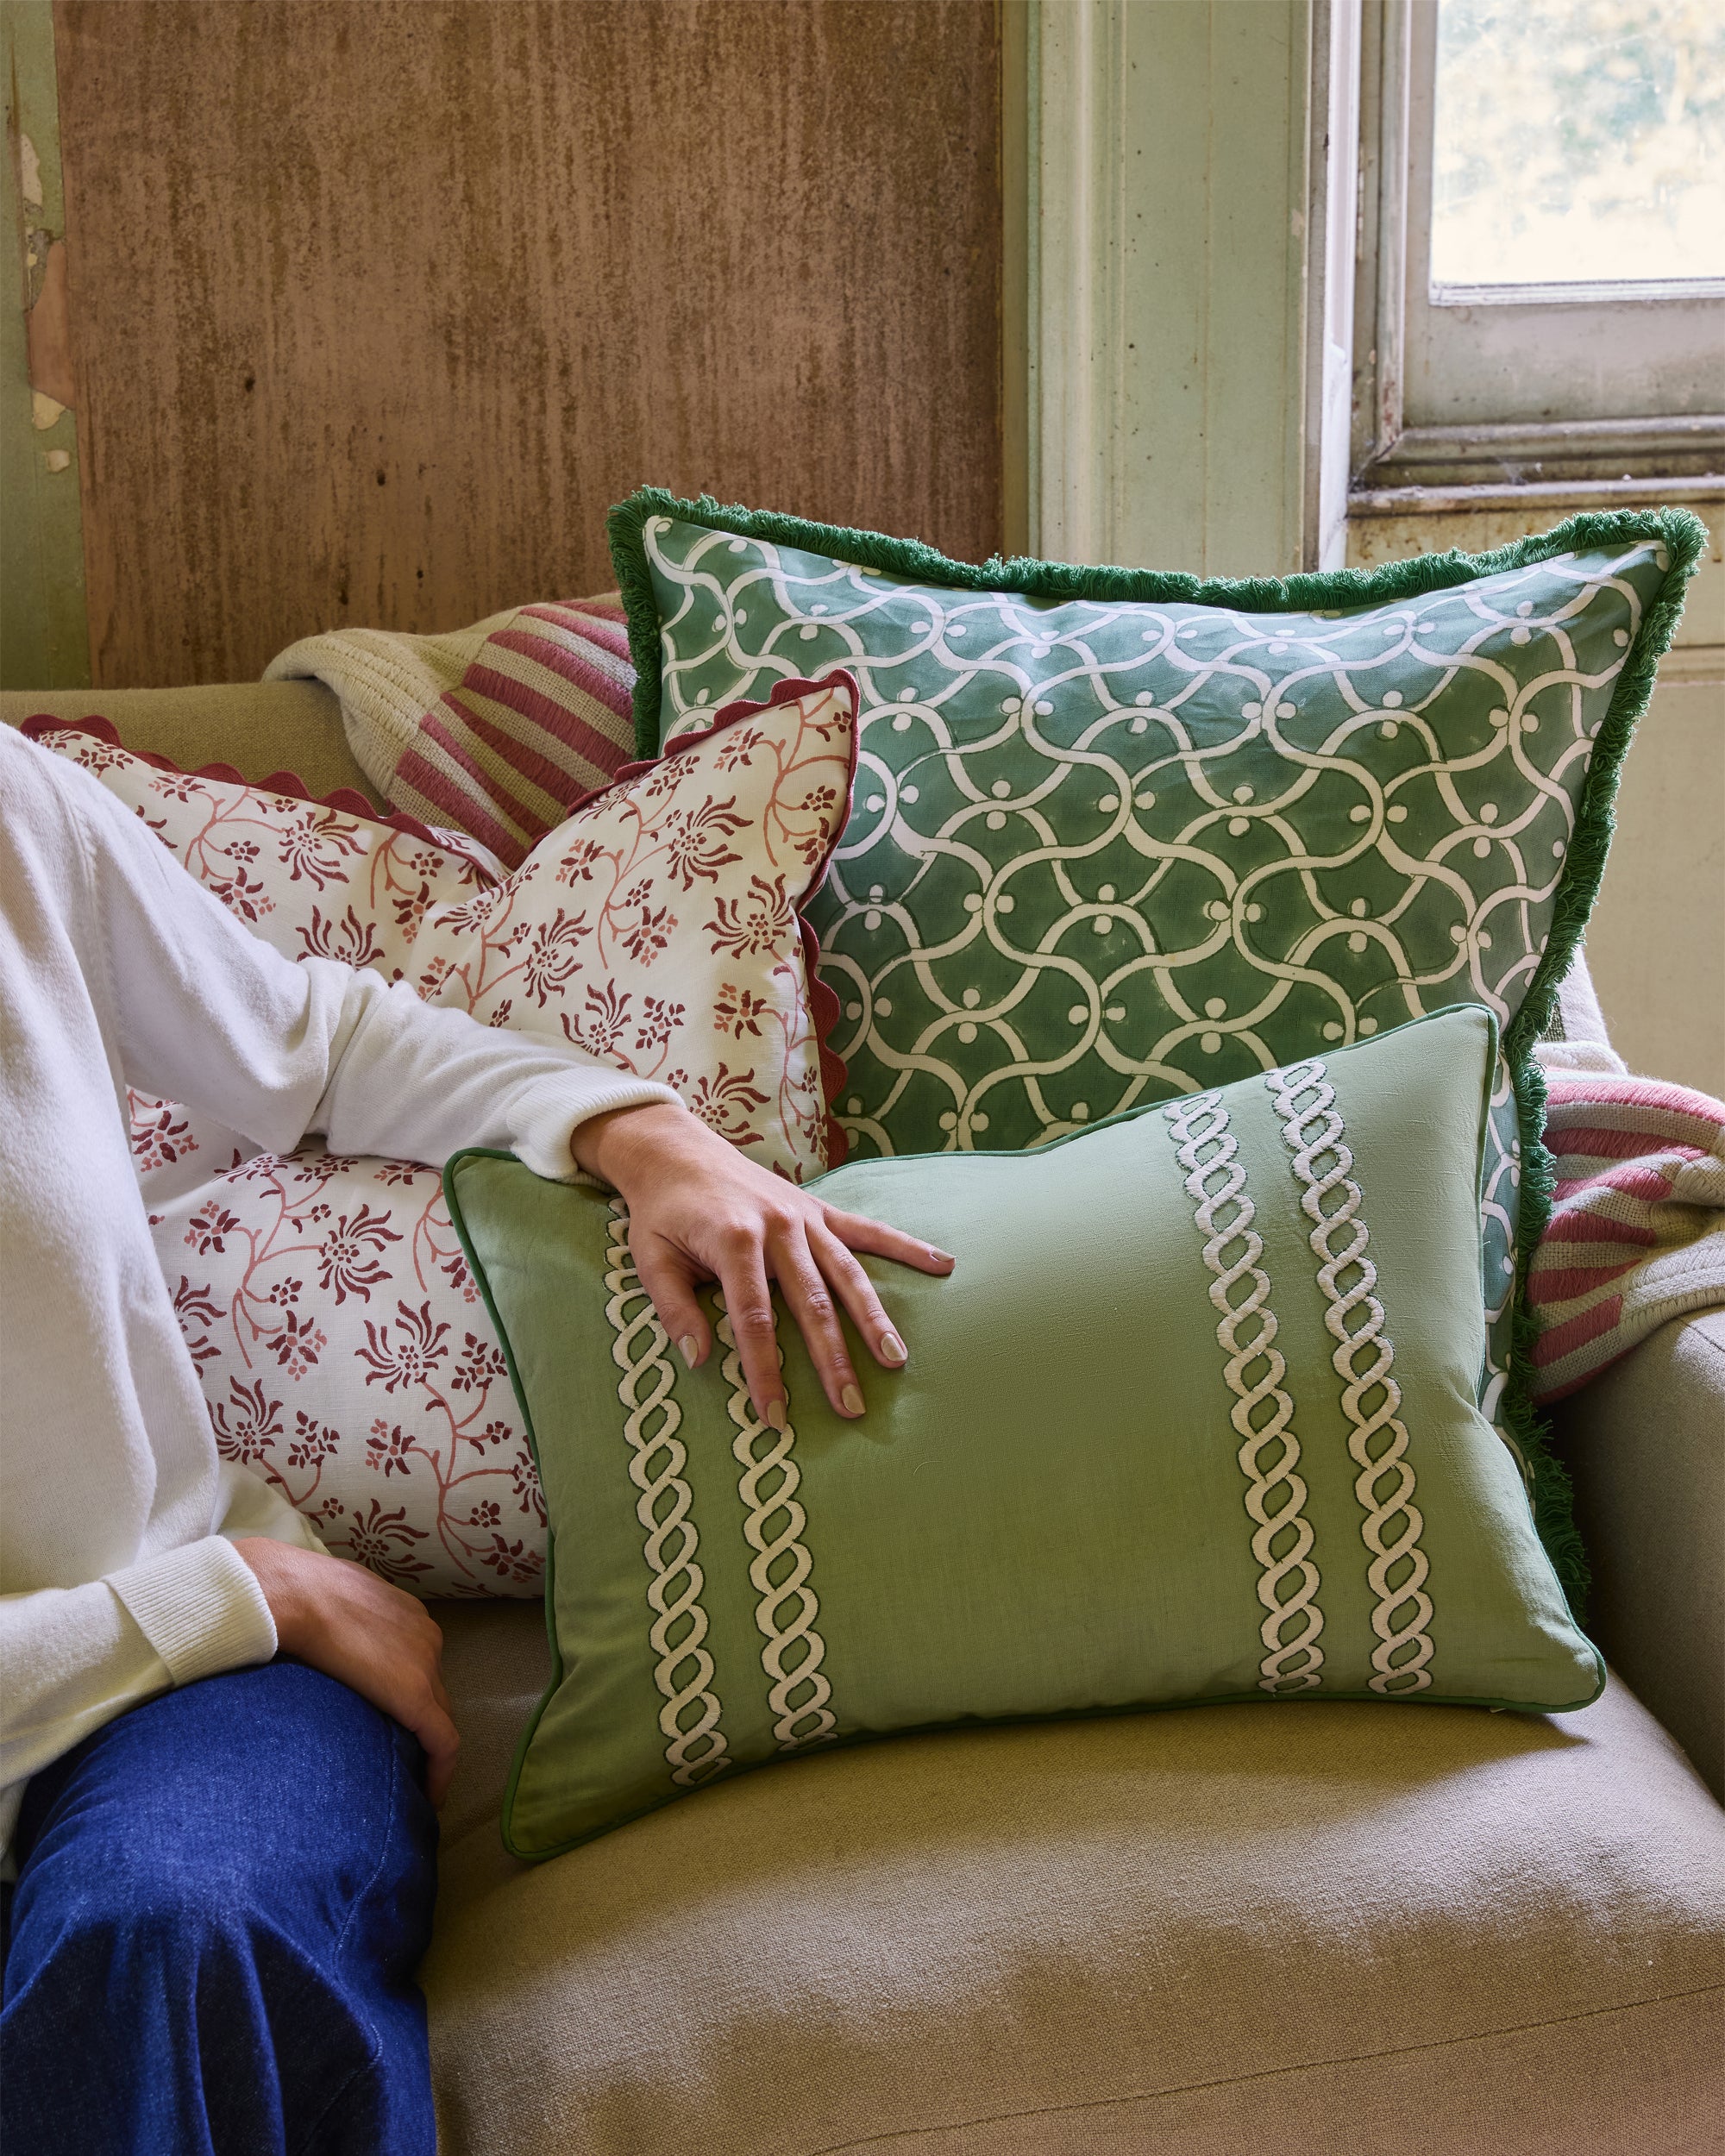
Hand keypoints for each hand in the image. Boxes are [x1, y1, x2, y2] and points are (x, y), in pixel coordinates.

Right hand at [235, 1538, 459, 1804]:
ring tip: (411, 1777)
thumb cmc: (295, 1594)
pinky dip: (440, 1772)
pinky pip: (443, 1743)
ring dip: (426, 1745)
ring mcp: (425, 1667)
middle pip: (433, 1689)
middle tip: (402, 1756)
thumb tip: (313, 1636)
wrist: (292, 1595)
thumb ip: (335, 1621)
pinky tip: (430, 1798)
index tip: (392, 1719)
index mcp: (404, 1614)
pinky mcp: (417, 1700)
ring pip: (437, 1716)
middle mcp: (426, 1637)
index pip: (416, 1662)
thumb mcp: (326, 1600)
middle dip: (421, 1722)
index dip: (408, 1692)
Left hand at [573, 1100, 953, 1426]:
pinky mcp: (819, 1209)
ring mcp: (804, 1217)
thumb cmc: (661, 1211)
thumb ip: (675, 1308)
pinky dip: (906, 1246)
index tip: (774, 1416)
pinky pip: (868, 1230)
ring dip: (873, 1320)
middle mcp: (778, 1227)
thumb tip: (699, 1360)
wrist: (676, 1149)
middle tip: (850, 1408)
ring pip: (847, 1275)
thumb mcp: (649, 1258)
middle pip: (812, 1304)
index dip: (765, 1371)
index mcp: (733, 1241)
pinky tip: (943, 1264)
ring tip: (895, 1360)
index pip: (754, 1319)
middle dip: (832, 1360)